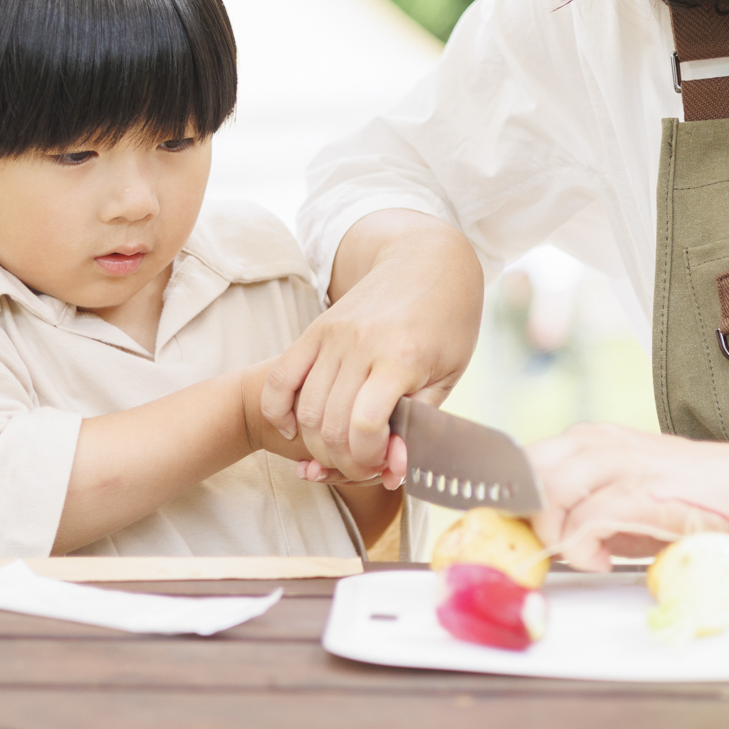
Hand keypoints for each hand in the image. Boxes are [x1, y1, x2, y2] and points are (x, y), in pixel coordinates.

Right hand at [260, 210, 482, 479]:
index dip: (369, 457)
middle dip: (345, 460)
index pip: (365, 424)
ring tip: (341, 450)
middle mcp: (361, 345)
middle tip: (364, 463)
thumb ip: (419, 422)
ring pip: (305, 410)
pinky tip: (293, 430)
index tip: (384, 463)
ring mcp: (332, 336)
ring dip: (318, 445)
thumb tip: (394, 468)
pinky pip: (280, 378)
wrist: (428, 261)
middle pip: (331, 425)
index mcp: (400, 358)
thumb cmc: (447, 321)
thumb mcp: (449, 374)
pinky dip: (278, 412)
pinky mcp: (315, 330)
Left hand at [529, 424, 728, 570]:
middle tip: (545, 546)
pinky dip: (583, 546)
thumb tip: (538, 538)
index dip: (506, 498)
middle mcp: (600, 442)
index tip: (511, 534)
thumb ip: (580, 507)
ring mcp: (623, 462)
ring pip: (550, 487)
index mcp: (589, 439)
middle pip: (524, 469)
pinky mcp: (645, 491)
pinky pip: (588, 517)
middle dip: (524, 514)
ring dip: (553, 530)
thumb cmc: (692, 496)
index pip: (520, 460)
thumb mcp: (624, 497)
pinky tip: (602, 560)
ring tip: (579, 554)